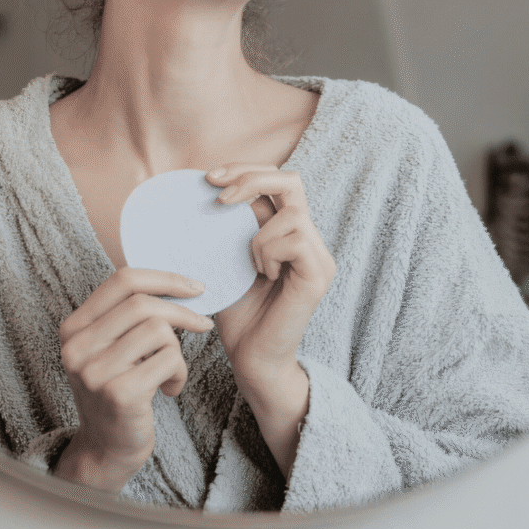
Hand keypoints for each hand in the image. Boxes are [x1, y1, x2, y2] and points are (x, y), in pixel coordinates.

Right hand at [54, 268, 213, 492]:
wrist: (107, 449)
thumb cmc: (120, 388)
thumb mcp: (114, 346)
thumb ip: (131, 314)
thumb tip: (183, 282)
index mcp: (74, 327)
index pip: (123, 281)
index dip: (165, 279)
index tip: (195, 287)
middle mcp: (77, 347)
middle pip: (143, 303)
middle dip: (182, 311)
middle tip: (202, 325)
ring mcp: (95, 371)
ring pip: (159, 330)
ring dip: (177, 351)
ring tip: (170, 371)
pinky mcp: (119, 393)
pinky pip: (169, 360)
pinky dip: (179, 373)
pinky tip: (169, 390)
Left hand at [206, 164, 334, 386]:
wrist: (251, 359)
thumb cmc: (237, 311)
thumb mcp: (226, 257)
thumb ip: (229, 223)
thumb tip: (208, 183)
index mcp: (290, 230)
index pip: (277, 180)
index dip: (245, 169)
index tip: (209, 178)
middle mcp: (310, 237)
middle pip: (292, 180)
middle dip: (251, 178)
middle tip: (218, 194)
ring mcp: (319, 255)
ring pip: (291, 213)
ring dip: (258, 234)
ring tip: (249, 264)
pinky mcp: (319, 274)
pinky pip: (295, 239)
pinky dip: (269, 252)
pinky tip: (263, 276)